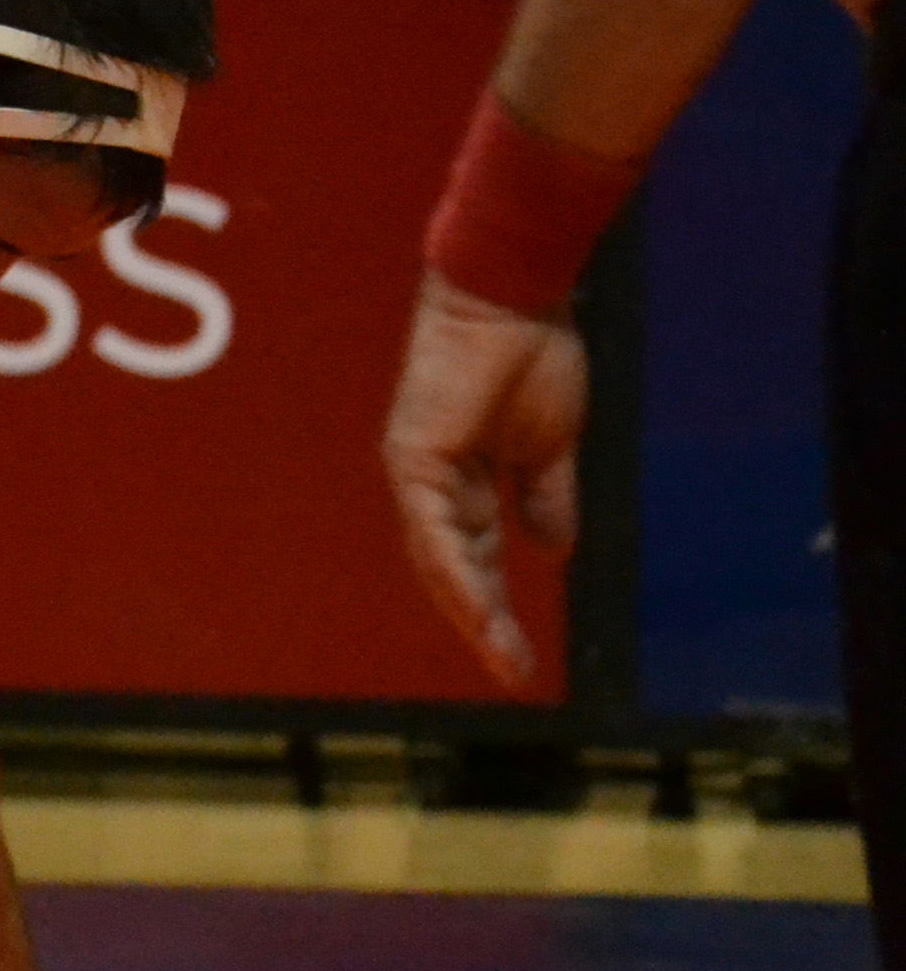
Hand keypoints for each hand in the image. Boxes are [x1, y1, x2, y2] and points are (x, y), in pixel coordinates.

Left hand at [382, 271, 584, 690]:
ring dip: (472, 610)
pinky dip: (456, 570)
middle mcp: (432, 485)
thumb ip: (546, 496)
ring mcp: (418, 473)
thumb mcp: (551, 443)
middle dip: (482, 623)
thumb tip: (554, 549)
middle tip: (512, 671)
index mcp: (463, 482)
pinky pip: (435, 528)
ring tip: (502, 656)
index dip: (495, 605)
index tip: (521, 654)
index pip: (474, 558)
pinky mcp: (416, 458)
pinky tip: (478, 608)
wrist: (517, 299)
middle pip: (452, 569)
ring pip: (441, 560)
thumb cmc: (533, 356)